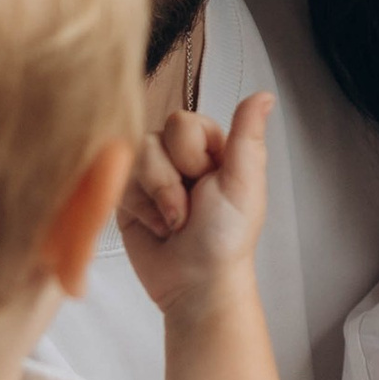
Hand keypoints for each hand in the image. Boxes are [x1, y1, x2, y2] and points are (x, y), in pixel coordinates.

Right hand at [120, 95, 272, 321]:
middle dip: (168, 180)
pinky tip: (155, 226)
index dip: (189, 153)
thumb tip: (264, 95)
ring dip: (154, 197)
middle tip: (189, 210)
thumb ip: (247, 134)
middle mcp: (180, 157)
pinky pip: (114, 181)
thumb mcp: (243, 183)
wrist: (195, 285)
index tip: (206, 180)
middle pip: (153, 138)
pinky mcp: (128, 197)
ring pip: (131, 158)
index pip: (182, 122)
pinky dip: (136, 208)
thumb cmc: (225, 239)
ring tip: (173, 223)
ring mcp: (152, 176)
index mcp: (211, 147)